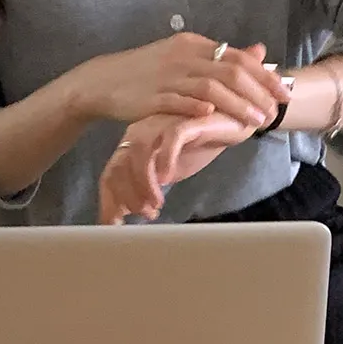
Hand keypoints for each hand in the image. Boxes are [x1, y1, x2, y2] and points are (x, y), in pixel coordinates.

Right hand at [82, 33, 290, 135]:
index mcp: (193, 45)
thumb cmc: (148, 72)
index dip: (264, 75)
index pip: (237, 57)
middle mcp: (184, 57)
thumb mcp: (184, 57)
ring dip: (237, 105)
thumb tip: (258, 52)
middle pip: (230, 72)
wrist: (104, 80)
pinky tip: (214, 116)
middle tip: (275, 111)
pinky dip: (197, 107)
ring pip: (210, 88)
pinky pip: (178, 101)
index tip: (283, 91)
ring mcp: (167, 77)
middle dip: (258, 93)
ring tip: (256, 121)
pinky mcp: (151, 97)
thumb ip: (219, 57)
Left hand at [98, 101, 264, 222]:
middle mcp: (141, 132)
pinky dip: (165, 159)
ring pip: (139, 153)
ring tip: (157, 203)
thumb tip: (131, 210)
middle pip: (119, 165)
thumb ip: (149, 186)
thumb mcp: (169, 170)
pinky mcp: (185, 120)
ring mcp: (161, 124)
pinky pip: (169, 138)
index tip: (119, 223)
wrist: (231, 120)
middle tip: (146, 214)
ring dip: (144, 182)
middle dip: (128, 195)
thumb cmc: (198, 145)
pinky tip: (168, 177)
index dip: (112, 200)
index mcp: (134, 145)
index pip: (111, 174)